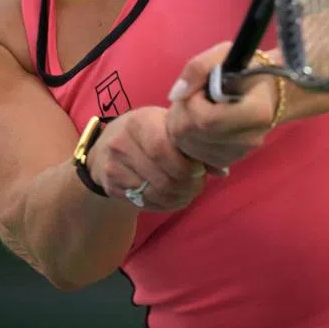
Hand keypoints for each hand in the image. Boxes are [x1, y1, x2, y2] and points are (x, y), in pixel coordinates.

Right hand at [86, 107, 206, 210]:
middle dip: (187, 185)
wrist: (106, 146)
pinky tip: (175, 198)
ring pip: (155, 193)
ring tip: (189, 191)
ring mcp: (113, 167)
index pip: (162, 149)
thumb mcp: (166, 126)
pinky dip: (166, 205)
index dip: (185, 165)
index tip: (199, 169)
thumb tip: (222, 171)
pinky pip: (146, 203)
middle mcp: (121, 144)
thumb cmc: (147, 132)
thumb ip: (192, 144)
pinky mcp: (112, 187)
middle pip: (161, 176)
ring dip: (179, 198)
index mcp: (139, 122)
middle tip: (198, 184)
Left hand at [164, 42, 279, 171]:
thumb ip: (198, 68)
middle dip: (182, 113)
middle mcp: (251, 138)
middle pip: (194, 135)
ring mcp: (240, 153)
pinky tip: (200, 123)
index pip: (207, 120)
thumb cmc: (244, 69)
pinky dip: (189, 139)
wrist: (264, 92)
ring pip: (189, 148)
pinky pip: (194, 156)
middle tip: (193, 96)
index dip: (192, 103)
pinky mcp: (229, 161)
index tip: (199, 89)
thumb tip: (176, 95)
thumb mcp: (223, 54)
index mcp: (256, 112)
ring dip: (182, 125)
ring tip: (197, 107)